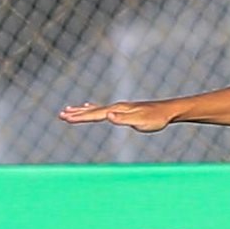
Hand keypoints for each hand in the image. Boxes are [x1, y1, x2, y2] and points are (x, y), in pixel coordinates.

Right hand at [59, 100, 174, 132]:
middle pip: (92, 110)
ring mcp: (119, 107)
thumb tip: (108, 115)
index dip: (80, 117)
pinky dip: (92, 108)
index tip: (66, 117)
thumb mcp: (140, 122)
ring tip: (69, 110)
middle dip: (76, 113)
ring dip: (81, 110)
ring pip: (95, 108)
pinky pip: (102, 108)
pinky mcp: (123, 109)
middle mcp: (116, 107)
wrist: (168, 111)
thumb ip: (123, 120)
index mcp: (118, 110)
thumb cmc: (156, 119)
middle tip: (61, 114)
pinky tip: (89, 106)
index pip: (95, 114)